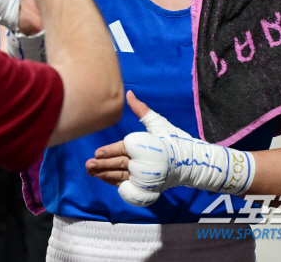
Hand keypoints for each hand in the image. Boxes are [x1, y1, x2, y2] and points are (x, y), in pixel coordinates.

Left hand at [88, 91, 255, 206]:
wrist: (192, 164)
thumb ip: (142, 110)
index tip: (96, 153)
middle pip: (120, 165)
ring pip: (121, 177)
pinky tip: (104, 179)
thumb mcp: (159, 124)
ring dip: (105, 175)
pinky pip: (129, 186)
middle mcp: (145, 164)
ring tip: (91, 172)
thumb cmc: (175, 140)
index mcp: (147, 148)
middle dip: (103, 166)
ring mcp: (146, 178)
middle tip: (88, 165)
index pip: (124, 149)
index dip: (109, 151)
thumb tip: (129, 93)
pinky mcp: (148, 187)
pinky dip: (115, 183)